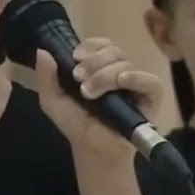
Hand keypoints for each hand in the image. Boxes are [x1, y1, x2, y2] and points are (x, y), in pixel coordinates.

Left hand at [34, 38, 164, 160]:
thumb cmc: (76, 124)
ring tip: (90, 93)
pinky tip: (122, 81)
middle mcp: (119, 71)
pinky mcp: (151, 97)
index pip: (100, 44)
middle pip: (113, 51)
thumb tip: (42, 51)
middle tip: (79, 78)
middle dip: (94, 61)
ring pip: (126, 64)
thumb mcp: (53, 101)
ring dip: (105, 74)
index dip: (90, 46)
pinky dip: (136, 77)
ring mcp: (136, 83)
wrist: (92, 150)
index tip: (76, 57)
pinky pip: (150, 80)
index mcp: (99, 67)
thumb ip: (46, 77)